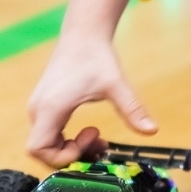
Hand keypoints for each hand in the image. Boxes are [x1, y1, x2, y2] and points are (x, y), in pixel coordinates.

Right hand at [26, 0, 155, 166]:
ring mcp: (39, 107)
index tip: (89, 141)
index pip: (38, 150)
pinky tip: (89, 131)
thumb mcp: (116, 85)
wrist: (83, 34)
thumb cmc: (96, 57)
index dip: (61, 157)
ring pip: (45, 143)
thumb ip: (132, 109)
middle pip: (41, 151)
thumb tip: (152, 131)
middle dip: (70, 155)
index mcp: (50, 108)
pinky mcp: (44, 105)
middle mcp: (38, 110)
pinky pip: (48, 134)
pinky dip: (66, 140)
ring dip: (70, 149)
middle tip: (98, 143)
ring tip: (97, 137)